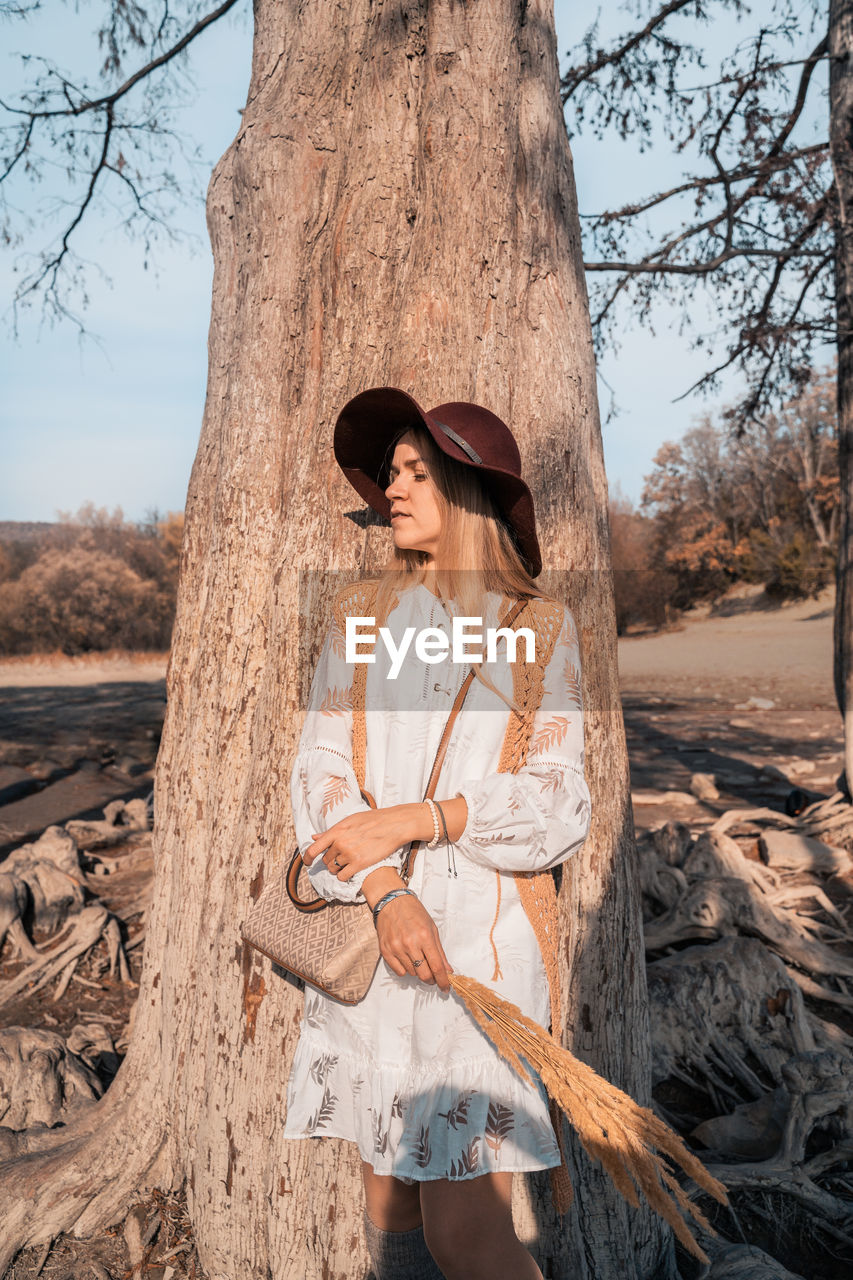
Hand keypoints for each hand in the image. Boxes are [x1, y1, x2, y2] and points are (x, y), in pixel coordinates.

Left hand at [302, 802, 432, 880]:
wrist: (394, 825)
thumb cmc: (373, 820)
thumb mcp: (350, 821)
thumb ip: (331, 831)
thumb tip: (314, 837)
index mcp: (336, 830)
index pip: (313, 849)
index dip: (307, 858)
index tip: (307, 863)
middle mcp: (340, 843)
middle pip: (325, 860)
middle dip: (331, 860)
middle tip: (341, 857)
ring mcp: (349, 854)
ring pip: (334, 869)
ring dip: (338, 868)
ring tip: (348, 863)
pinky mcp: (359, 864)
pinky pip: (343, 876)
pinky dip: (344, 876)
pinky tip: (351, 871)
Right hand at [375, 893, 452, 992]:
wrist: (392, 902)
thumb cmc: (414, 913)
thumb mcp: (432, 928)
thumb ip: (440, 952)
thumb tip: (447, 970)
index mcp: (424, 937)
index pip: (437, 967)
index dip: (443, 981)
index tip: (445, 987)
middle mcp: (410, 944)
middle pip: (424, 975)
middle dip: (431, 979)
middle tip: (433, 976)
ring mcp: (396, 948)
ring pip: (412, 973)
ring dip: (418, 970)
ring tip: (417, 957)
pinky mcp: (385, 950)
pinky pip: (398, 971)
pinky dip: (405, 969)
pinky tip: (407, 958)